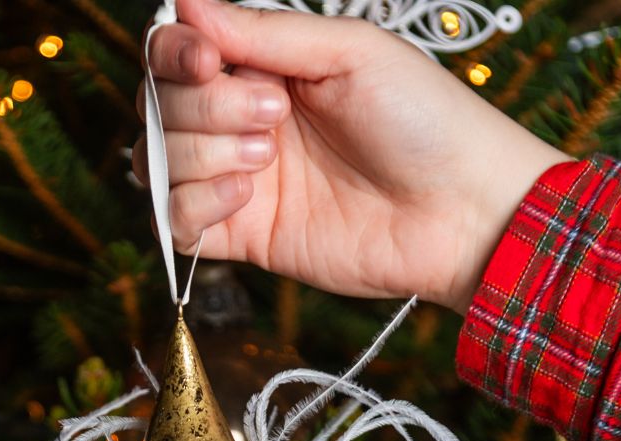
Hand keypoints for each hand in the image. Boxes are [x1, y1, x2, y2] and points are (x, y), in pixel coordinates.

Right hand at [134, 0, 568, 313]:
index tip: (206, 61)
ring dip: (204, 153)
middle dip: (205, 107)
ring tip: (266, 158)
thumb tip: (185, 4)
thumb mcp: (349, 53)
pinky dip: (196, 205)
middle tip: (275, 118)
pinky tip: (247, 197)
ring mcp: (241, 181)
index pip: (178, 54)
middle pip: (163, 106)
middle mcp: (244, 122)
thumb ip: (264, 33)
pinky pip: (177, 221)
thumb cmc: (424, 122)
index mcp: (268, 69)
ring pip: (161, 162)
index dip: (174, 55)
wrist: (459, 214)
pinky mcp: (244, 237)